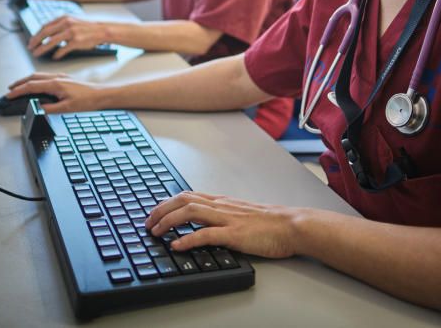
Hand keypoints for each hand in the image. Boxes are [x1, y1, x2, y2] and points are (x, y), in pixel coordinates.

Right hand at [6, 72, 103, 112]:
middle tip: (10, 89)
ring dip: (27, 81)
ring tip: (20, 87)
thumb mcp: (67, 108)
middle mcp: (57, 78)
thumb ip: (50, 108)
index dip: (18, 91)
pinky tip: (37, 85)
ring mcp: (61, 77)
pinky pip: (45, 77)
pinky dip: (36, 80)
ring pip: (39, 76)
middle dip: (19, 83)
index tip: (9, 95)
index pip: (31, 86)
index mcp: (55, 84)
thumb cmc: (88, 100)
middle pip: (32, 78)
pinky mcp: (65, 79)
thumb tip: (38, 109)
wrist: (101, 95)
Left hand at [28, 16, 108, 58]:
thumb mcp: (72, 21)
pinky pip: (63, 49)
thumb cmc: (86, 27)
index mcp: (63, 18)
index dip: (36, 34)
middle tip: (30, 48)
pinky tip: (54, 58)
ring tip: (37, 54)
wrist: (101, 30)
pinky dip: (57, 54)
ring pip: (51, 41)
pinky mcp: (76, 41)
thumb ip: (60, 26)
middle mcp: (66, 24)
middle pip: (45, 33)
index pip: (45, 26)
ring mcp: (71, 32)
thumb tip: (48, 34)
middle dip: (35, 41)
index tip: (31, 41)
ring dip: (42, 49)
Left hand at [144, 191, 301, 258]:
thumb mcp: (243, 213)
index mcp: (223, 201)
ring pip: (190, 212)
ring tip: (155, 232)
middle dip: (160, 210)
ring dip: (168, 221)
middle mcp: (221, 206)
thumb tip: (208, 223)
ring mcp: (227, 219)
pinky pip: (206, 234)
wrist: (292, 225)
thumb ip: (225, 215)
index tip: (154, 212)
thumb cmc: (272, 222)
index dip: (167, 202)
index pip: (188, 195)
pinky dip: (187, 239)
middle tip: (147, 223)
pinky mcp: (234, 234)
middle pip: (183, 200)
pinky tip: (176, 245)